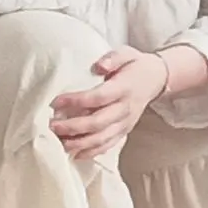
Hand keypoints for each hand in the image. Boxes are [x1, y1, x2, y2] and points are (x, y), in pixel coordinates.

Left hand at [50, 47, 168, 160]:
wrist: (156, 79)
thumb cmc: (135, 65)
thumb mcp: (127, 53)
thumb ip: (112, 58)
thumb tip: (99, 67)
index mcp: (125, 88)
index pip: (98, 97)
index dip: (76, 101)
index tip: (55, 102)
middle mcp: (126, 108)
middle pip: (98, 122)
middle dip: (73, 127)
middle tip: (52, 126)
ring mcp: (126, 122)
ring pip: (102, 138)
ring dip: (80, 143)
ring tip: (60, 142)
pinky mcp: (125, 130)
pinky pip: (108, 145)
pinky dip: (92, 152)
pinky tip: (75, 154)